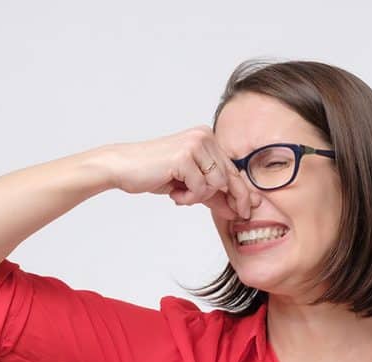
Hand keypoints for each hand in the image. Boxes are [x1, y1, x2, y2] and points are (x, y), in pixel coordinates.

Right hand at [90, 125, 260, 218]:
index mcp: (206, 138)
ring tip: (181, 195)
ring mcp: (195, 144)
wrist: (122, 167)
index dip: (242, 191)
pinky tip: (174, 194)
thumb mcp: (188, 183)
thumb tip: (236, 210)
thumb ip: (212, 193)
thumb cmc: (153, 173)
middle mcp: (204, 136)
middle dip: (232, 199)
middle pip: (230, 175)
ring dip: (200, 197)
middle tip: (236, 215)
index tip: (249, 209)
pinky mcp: (185, 156)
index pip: (232, 168)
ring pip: (217, 183)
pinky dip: (189, 197)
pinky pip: (201, 187)